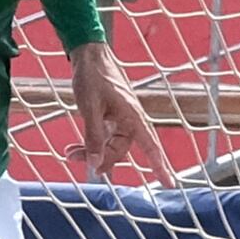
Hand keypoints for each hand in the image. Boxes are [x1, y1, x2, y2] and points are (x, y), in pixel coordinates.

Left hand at [67, 44, 161, 183]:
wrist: (88, 55)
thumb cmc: (93, 76)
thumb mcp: (90, 107)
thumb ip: (93, 136)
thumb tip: (96, 163)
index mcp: (132, 117)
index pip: (151, 146)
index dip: (160, 166)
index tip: (169, 183)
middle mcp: (130, 119)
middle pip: (120, 150)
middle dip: (100, 158)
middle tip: (74, 158)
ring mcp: (120, 118)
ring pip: (110, 145)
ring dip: (92, 151)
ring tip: (69, 153)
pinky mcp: (110, 115)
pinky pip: (104, 137)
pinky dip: (91, 143)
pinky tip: (76, 147)